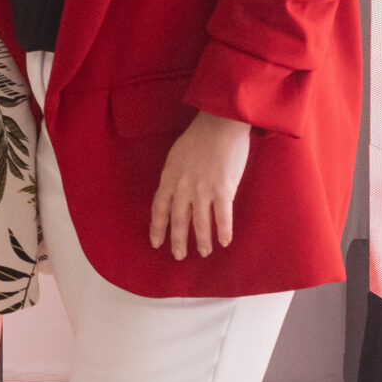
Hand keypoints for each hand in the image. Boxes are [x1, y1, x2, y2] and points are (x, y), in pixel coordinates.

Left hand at [149, 110, 251, 258]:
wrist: (219, 125)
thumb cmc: (198, 137)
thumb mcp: (176, 157)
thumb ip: (175, 176)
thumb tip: (176, 192)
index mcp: (169, 178)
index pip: (159, 209)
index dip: (157, 228)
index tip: (156, 242)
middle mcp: (183, 187)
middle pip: (178, 220)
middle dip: (178, 241)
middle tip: (178, 256)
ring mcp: (203, 190)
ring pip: (200, 223)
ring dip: (202, 241)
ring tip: (204, 253)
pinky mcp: (223, 189)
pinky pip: (223, 216)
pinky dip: (223, 231)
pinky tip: (225, 242)